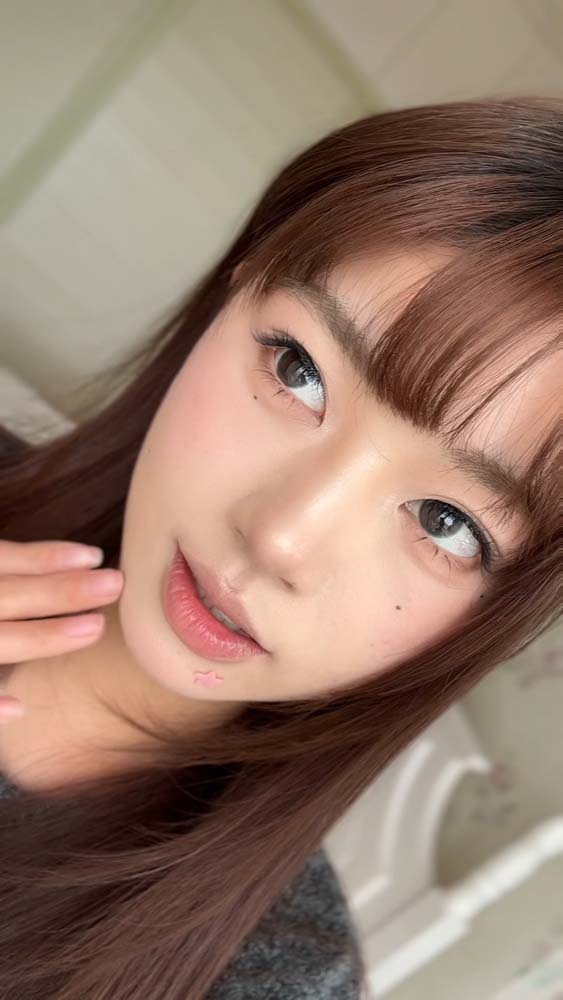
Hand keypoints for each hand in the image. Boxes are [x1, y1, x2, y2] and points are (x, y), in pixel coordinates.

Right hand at [0, 540, 123, 721]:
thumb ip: (10, 571)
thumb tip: (77, 562)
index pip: (3, 559)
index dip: (45, 557)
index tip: (95, 556)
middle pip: (6, 597)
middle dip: (60, 591)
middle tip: (115, 584)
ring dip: (43, 637)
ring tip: (96, 628)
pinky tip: (22, 709)